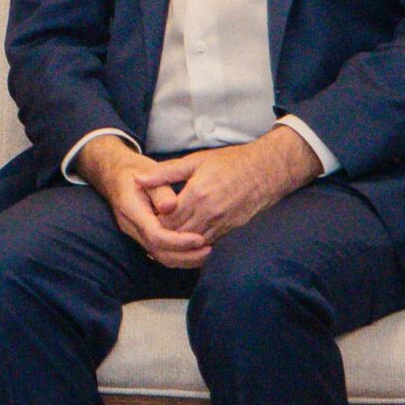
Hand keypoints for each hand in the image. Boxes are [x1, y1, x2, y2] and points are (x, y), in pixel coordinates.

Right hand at [74, 135, 210, 269]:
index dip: (179, 241)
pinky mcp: (143, 236)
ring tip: (206, 252)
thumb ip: (160, 190)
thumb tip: (171, 206)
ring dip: (184, 259)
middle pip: (158, 252)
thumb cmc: (135, 171)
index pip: (155, 235)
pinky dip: (179, 255)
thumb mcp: (148, 172)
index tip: (200, 239)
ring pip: (160, 256)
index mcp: (132, 210)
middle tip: (208, 250)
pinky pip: (160, 252)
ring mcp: (136, 234)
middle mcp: (132, 227)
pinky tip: (195, 250)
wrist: (115, 175)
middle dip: (185, 256)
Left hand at [135, 127, 322, 249]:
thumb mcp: (194, 161)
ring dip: (180, 240)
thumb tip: (138, 179)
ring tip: (168, 234)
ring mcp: (222, 223)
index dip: (154, 221)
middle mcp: (209, 213)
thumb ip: (164, 173)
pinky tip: (188, 237)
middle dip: (164, 233)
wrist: (266, 171)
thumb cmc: (229, 162)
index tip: (147, 216)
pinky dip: (196, 243)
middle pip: (177, 234)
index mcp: (196, 195)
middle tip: (153, 228)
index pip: (166, 219)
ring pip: (192, 242)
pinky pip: (209, 243)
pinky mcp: (232, 229)